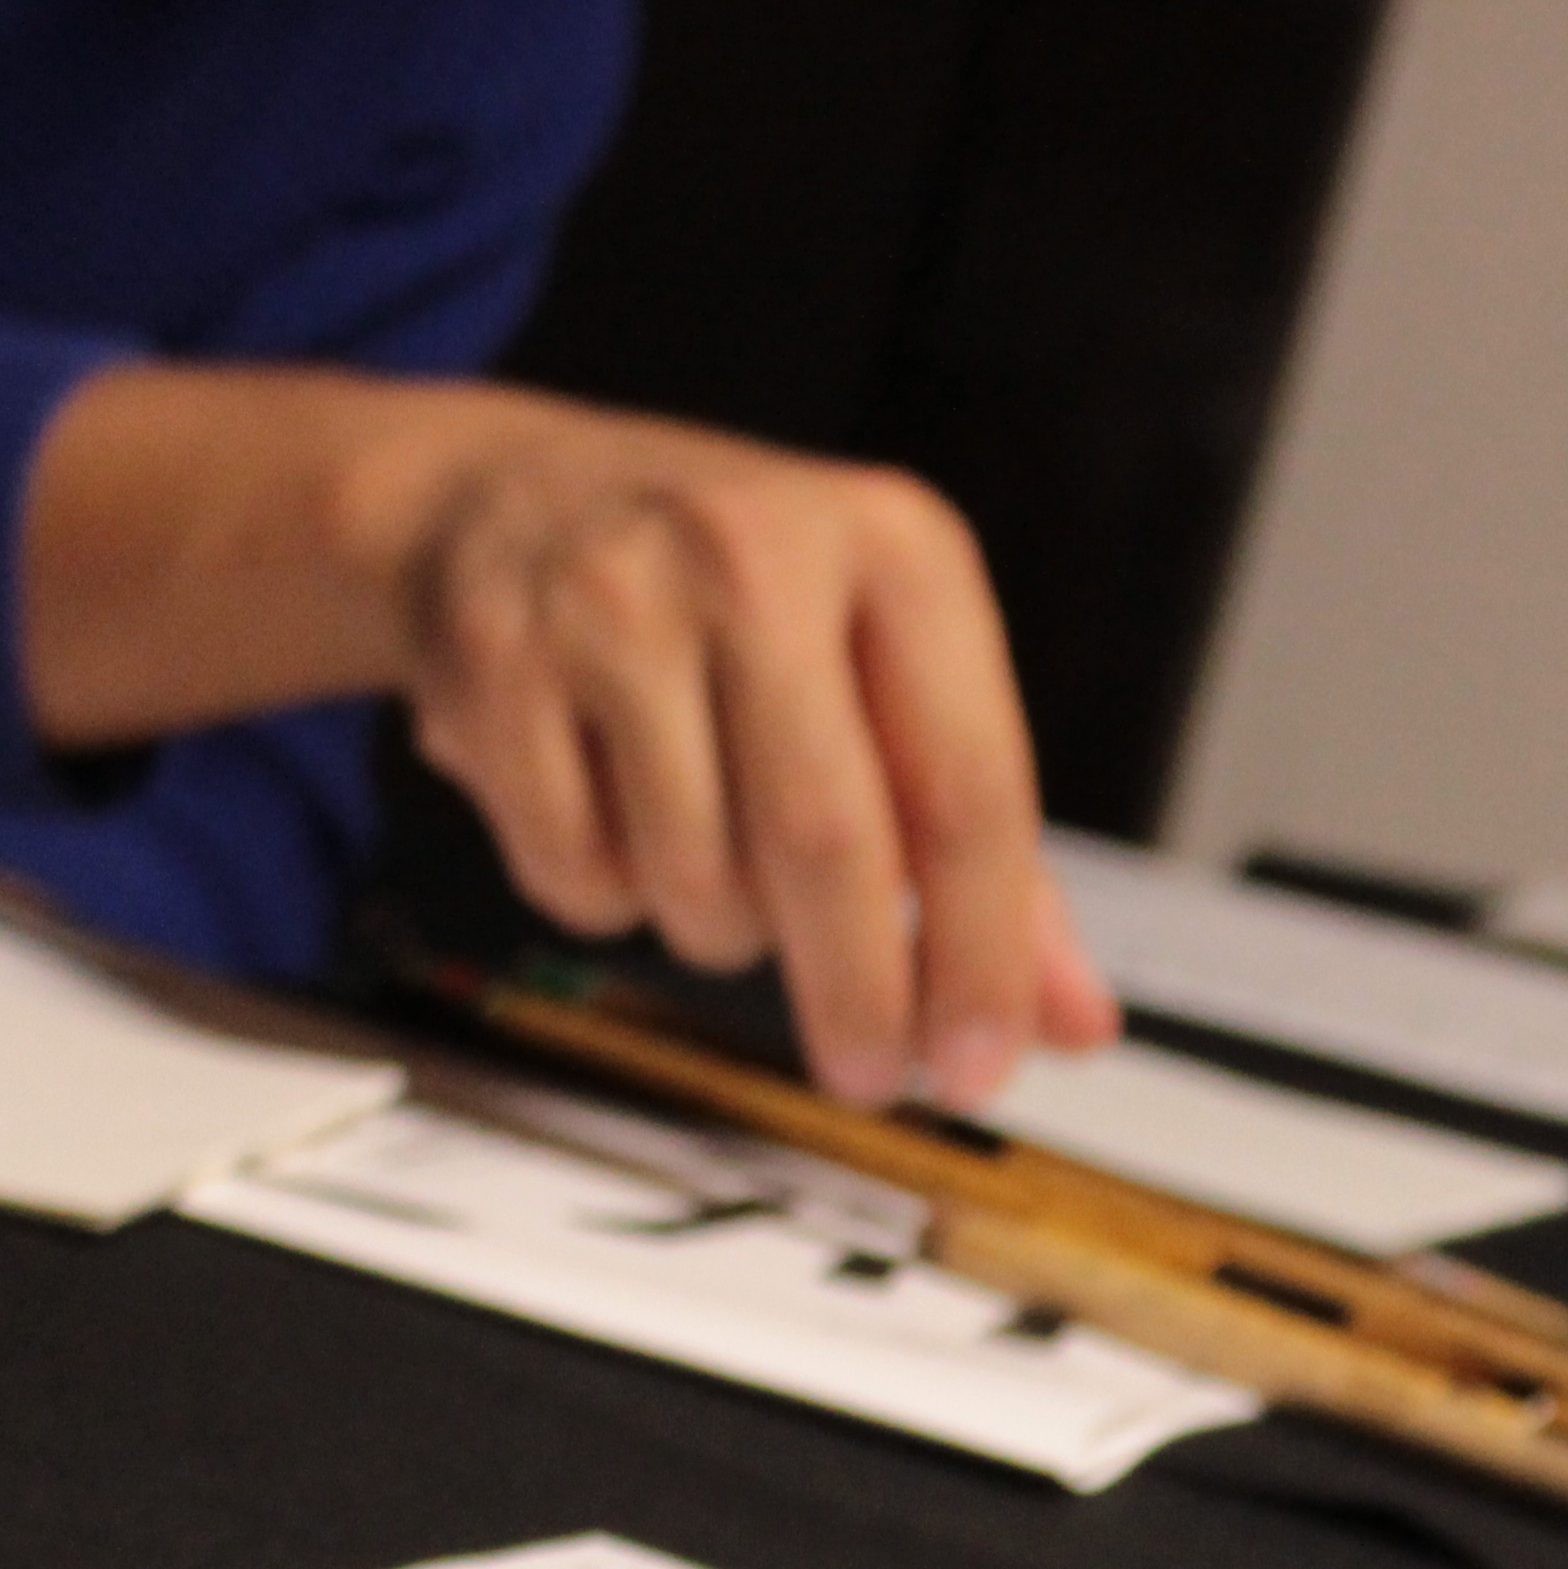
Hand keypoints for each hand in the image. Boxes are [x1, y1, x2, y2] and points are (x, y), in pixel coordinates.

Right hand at [26, 366, 1118, 1105]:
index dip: (980, 955)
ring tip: (712, 855)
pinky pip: (578, 872)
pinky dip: (609, 899)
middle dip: (859, 991)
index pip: (968, 789)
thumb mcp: (887, 676)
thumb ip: (987, 853)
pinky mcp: (495, 660)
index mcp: (896, 548)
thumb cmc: (733, 604)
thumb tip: (1072, 1022)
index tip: (980, 1064)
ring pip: (698, 875)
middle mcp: (755, 552)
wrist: (496, 498)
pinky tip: (612, 818)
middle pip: (828, 844)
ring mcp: (612, 599)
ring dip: (721, 931)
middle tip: (869, 1070)